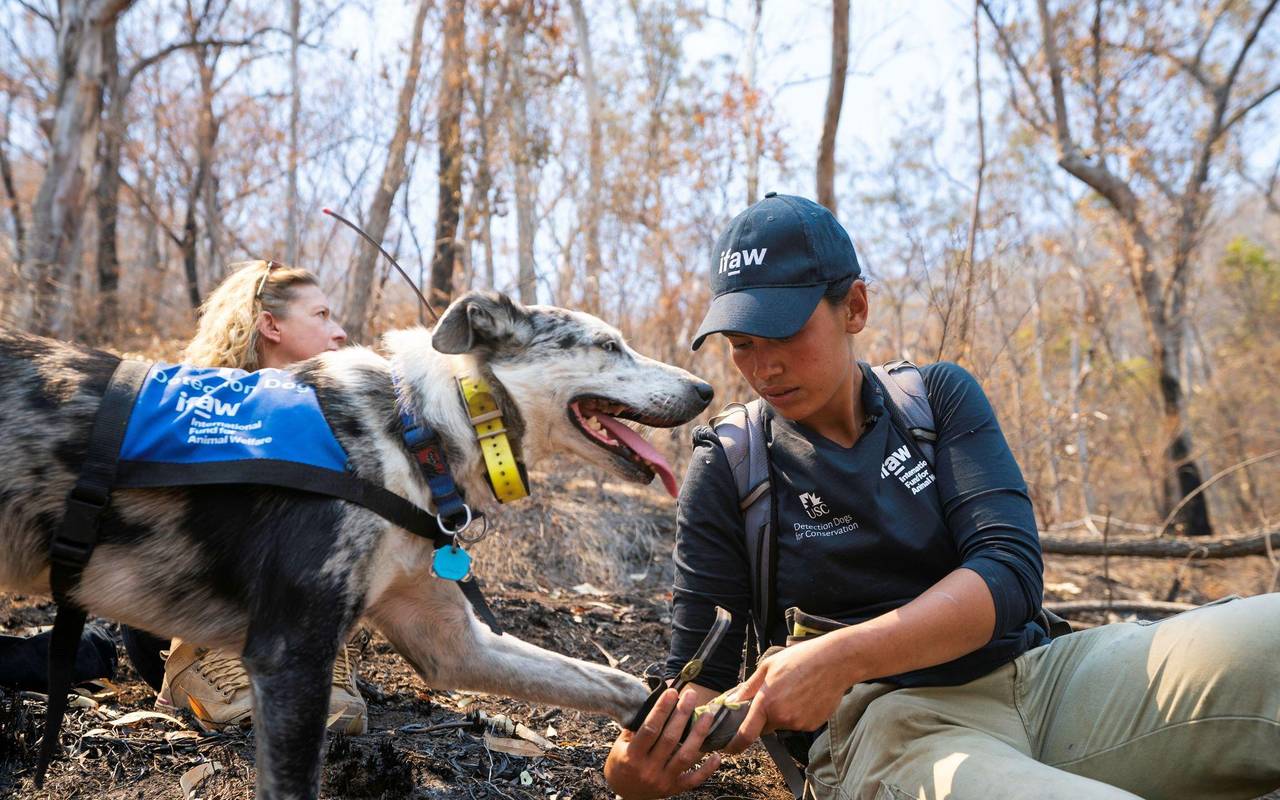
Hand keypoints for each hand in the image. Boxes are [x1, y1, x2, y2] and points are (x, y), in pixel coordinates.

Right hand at [604, 688, 721, 798]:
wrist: (624, 794)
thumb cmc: (621, 763)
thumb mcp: (621, 745)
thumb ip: (636, 727)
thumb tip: (655, 701)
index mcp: (632, 756)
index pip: (650, 729)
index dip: (662, 709)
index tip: (671, 691)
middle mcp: (649, 769)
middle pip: (670, 739)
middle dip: (682, 714)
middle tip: (691, 695)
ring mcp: (663, 781)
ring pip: (686, 756)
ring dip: (699, 734)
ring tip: (708, 715)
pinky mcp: (674, 789)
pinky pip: (694, 780)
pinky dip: (707, 769)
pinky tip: (717, 754)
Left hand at [723, 636, 850, 754]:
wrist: (835, 662)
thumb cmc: (801, 659)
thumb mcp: (768, 666)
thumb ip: (749, 687)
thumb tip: (733, 700)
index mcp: (767, 702)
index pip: (746, 734)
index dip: (735, 744)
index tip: (729, 747)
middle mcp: (782, 717)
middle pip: (765, 726)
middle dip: (765, 716)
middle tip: (774, 695)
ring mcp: (799, 723)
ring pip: (783, 723)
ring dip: (783, 713)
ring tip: (795, 689)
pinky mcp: (813, 725)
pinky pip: (798, 723)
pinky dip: (798, 713)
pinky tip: (806, 695)